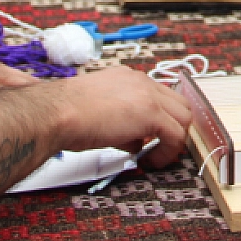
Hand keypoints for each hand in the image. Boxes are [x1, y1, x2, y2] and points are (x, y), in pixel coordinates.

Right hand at [53, 65, 193, 167]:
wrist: (57, 113)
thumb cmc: (66, 116)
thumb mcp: (100, 114)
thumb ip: (121, 123)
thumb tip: (134, 141)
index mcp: (127, 78)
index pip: (157, 96)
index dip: (157, 120)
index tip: (147, 138)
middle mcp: (140, 81)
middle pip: (177, 103)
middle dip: (172, 127)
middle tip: (158, 147)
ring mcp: (148, 94)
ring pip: (183, 117)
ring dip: (173, 140)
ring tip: (155, 157)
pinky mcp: (151, 112)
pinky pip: (176, 135)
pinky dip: (168, 152)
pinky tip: (150, 162)